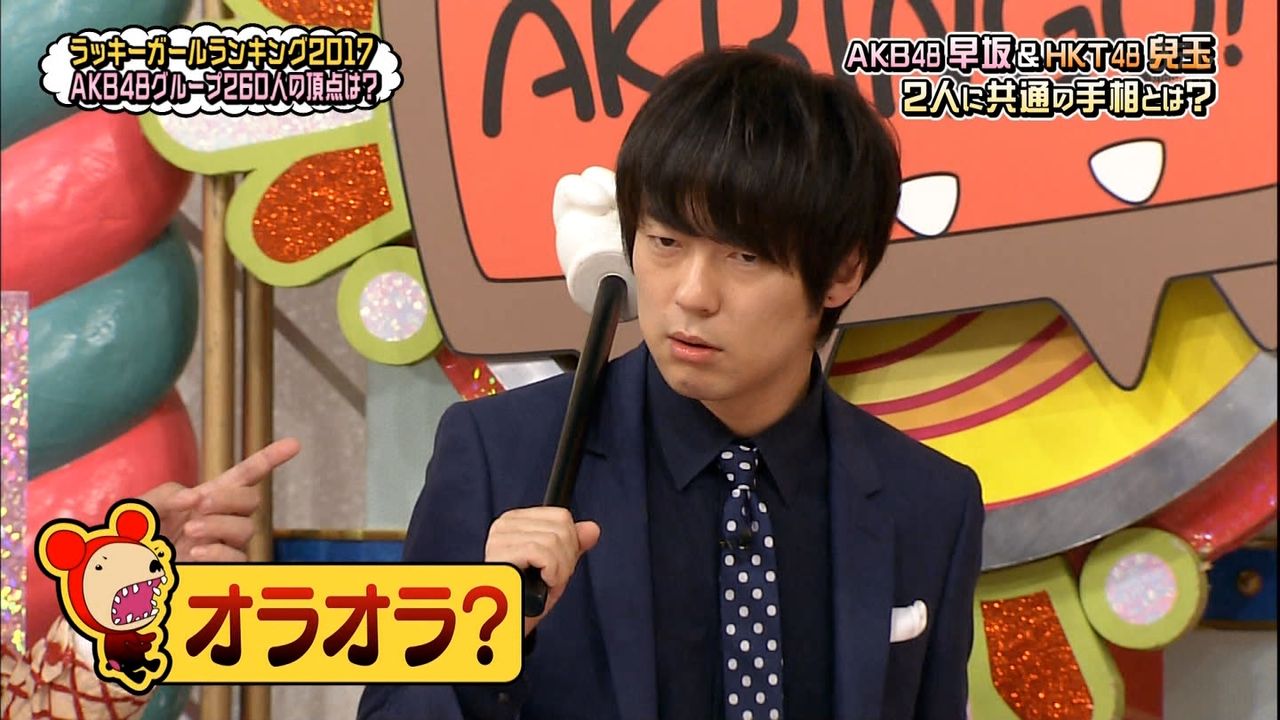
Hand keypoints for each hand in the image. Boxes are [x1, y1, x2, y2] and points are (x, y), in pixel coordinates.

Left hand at [140, 438, 300, 561]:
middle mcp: (221, 520)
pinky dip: (219, 551)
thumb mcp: (142, 506)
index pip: (245, 475)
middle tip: (199, 505)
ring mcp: (223, 546)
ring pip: (246, 529)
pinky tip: (196, 552)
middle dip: (230, 499)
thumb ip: (167, 494)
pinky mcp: (219, 570)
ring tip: (189, 534)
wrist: (121, 574)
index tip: (295, 444)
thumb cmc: (131, 538)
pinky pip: (238, 557)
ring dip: (219, 525)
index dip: (270, 458)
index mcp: (206, 499)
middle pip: (252, 501)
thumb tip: (194, 499)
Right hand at [484, 507, 600, 635]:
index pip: (561, 516)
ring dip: (559, 570)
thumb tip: (593, 529)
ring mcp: (500, 538)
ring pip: (553, 541)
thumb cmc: (528, 597)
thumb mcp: (557, 567)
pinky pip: (542, 553)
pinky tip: (542, 584)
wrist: (510, 624)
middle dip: (566, 560)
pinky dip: (551, 573)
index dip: (570, 544)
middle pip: (561, 528)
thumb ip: (574, 545)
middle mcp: (505, 525)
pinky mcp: (500, 554)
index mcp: (516, 522)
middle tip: (550, 579)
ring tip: (545, 583)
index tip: (557, 567)